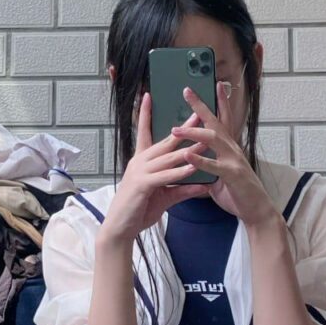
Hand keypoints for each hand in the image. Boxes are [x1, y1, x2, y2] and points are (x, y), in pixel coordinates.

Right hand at [100, 91, 211, 243]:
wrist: (121, 229)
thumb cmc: (139, 210)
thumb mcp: (165, 197)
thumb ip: (183, 188)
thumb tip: (203, 184)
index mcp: (142, 161)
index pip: (144, 132)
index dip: (146, 114)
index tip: (148, 96)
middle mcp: (140, 162)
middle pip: (165, 140)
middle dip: (183, 127)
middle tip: (198, 113)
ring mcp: (140, 172)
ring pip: (167, 157)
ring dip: (187, 148)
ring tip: (204, 138)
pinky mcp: (142, 185)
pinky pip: (164, 175)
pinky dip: (179, 171)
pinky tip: (192, 165)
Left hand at [170, 83, 278, 228]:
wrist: (256, 211)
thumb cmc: (238, 193)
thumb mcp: (219, 176)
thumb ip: (207, 166)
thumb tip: (193, 161)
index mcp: (229, 148)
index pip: (223, 120)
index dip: (218, 102)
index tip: (213, 84)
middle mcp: (232, 149)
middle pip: (215, 121)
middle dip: (201, 106)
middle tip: (187, 91)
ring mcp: (233, 160)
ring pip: (213, 139)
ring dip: (194, 131)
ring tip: (175, 129)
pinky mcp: (232, 175)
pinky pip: (214, 165)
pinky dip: (200, 159)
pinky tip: (187, 154)